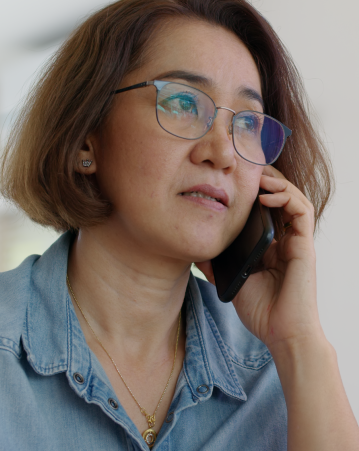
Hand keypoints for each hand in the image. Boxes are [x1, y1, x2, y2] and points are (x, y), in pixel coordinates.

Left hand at [195, 166, 324, 352]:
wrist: (281, 334)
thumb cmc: (261, 310)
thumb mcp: (233, 281)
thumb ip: (219, 266)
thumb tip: (198, 254)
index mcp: (270, 245)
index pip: (265, 209)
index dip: (254, 191)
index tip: (234, 178)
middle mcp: (285, 239)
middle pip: (281, 197)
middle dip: (265, 179)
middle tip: (247, 168)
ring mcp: (296, 241)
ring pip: (294, 198)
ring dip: (277, 183)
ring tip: (257, 176)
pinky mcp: (304, 246)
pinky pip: (301, 212)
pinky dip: (286, 198)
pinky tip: (266, 196)